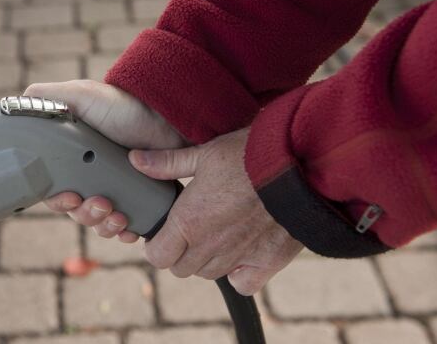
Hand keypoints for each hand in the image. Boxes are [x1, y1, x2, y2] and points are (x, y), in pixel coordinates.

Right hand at [23, 80, 184, 241]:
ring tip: (119, 215)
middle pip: (76, 212)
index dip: (58, 201)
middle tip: (102, 204)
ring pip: (99, 223)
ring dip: (105, 226)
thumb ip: (45, 97)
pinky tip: (131, 229)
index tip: (71, 197)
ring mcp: (114, 190)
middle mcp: (90, 178)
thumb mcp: (80, 95)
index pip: (53, 192)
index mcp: (71, 161)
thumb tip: (14, 107)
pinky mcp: (137, 201)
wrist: (167, 117)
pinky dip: (126, 233)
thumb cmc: (122, 105)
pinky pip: (126, 228)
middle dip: (86, 214)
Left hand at [131, 128, 302, 294]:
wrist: (301, 165)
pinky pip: (243, 283)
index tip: (163, 232)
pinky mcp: (267, 262)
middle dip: (179, 253)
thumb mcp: (205, 153)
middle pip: (180, 269)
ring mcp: (239, 257)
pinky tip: (240, 254)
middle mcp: (210, 245)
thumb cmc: (250, 154)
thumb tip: (135, 160)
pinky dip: (238, 275)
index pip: (157, 256)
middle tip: (189, 230)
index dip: (156, 246)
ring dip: (206, 260)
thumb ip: (168, 163)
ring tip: (215, 236)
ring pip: (209, 274)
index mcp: (188, 221)